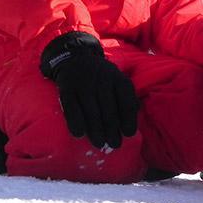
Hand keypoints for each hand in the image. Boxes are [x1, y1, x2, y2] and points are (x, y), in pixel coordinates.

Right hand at [40, 32, 138, 148]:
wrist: (74, 58)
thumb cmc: (101, 76)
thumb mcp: (117, 80)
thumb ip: (126, 96)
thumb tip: (134, 117)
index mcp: (118, 79)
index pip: (126, 101)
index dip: (129, 119)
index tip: (129, 134)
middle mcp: (103, 80)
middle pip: (109, 109)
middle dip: (112, 130)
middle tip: (114, 144)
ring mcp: (84, 84)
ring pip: (91, 111)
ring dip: (96, 130)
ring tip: (100, 143)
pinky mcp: (67, 88)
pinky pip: (71, 108)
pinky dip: (75, 122)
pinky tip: (79, 134)